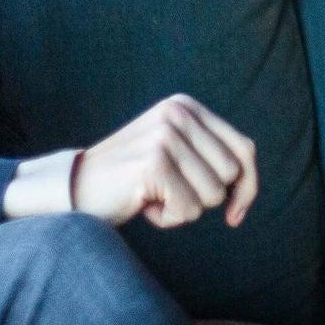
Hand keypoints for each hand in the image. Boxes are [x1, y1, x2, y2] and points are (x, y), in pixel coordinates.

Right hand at [73, 94, 259, 228]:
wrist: (76, 188)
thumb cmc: (132, 180)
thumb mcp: (175, 156)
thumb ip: (209, 158)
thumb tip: (248, 189)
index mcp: (186, 106)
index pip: (244, 149)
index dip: (248, 187)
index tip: (235, 214)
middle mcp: (178, 113)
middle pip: (231, 175)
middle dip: (205, 197)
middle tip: (167, 191)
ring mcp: (165, 136)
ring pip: (212, 196)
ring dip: (184, 208)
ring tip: (153, 194)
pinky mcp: (154, 163)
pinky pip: (188, 210)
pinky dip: (168, 218)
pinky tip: (142, 203)